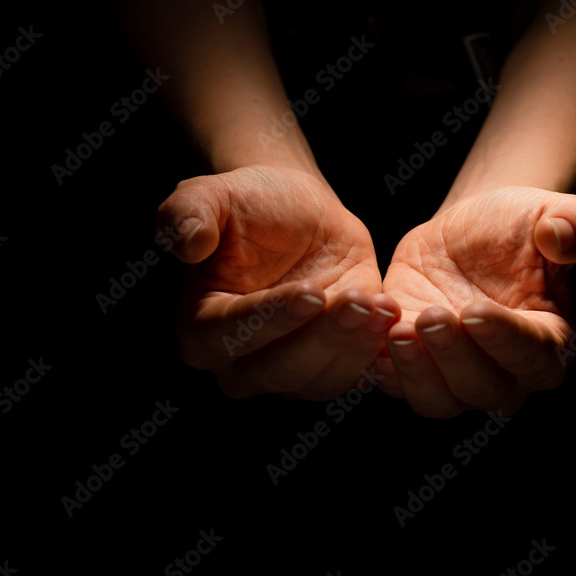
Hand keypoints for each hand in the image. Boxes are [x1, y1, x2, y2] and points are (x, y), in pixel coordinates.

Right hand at [157, 164, 398, 400]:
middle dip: (320, 338)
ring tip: (379, 306)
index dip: (271, 318)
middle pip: (276, 370)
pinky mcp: (328, 367)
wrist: (297, 213)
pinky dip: (372, 351)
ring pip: (317, 381)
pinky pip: (350, 375)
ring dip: (352, 346)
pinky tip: (388, 315)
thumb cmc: (249, 204)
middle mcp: (236, 363)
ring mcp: (285, 372)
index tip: (312, 293)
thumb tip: (187, 241)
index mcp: (198, 326)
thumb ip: (189, 212)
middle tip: (356, 302)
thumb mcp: (212, 194)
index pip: (229, 335)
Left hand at [379, 187, 575, 416]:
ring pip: (437, 400)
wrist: (469, 236)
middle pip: (482, 389)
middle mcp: (504, 375)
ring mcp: (455, 376)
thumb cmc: (518, 228)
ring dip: (416, 373)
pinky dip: (382, 368)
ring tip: (397, 331)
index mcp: (548, 344)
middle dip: (454, 358)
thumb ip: (573, 224)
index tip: (474, 311)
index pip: (531, 356)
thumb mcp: (552, 212)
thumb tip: (561, 235)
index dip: (503, 338)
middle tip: (430, 317)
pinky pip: (397, 384)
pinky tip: (369, 338)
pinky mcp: (414, 366)